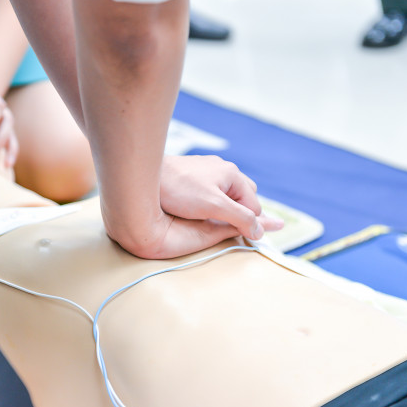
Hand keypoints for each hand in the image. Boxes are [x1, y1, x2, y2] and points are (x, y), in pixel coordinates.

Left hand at [160, 155, 282, 240]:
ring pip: (228, 196)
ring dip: (226, 209)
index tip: (238, 236)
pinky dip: (212, 203)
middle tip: (225, 227)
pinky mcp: (194, 176)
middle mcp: (223, 170)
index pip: (253, 207)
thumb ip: (240, 218)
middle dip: (239, 214)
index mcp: (233, 175)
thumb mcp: (214, 206)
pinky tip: (199, 211)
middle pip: (244, 199)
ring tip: (211, 220)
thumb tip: (261, 231)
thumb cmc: (178, 189)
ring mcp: (208, 171)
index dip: (248, 224)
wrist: (146, 176)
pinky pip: (213, 192)